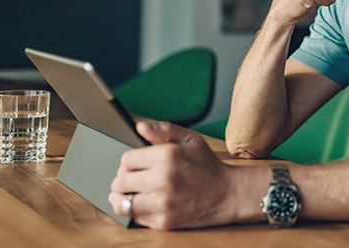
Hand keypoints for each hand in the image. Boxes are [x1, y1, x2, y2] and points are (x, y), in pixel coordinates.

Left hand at [109, 122, 245, 229]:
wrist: (228, 194)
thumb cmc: (208, 165)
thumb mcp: (191, 139)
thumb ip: (164, 129)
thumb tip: (140, 126)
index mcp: (168, 155)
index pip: (126, 159)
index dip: (129, 161)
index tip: (136, 164)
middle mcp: (163, 179)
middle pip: (120, 181)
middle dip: (124, 179)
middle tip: (134, 179)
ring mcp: (162, 202)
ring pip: (121, 202)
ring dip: (123, 197)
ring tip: (132, 193)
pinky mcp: (163, 221)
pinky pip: (134, 218)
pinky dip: (136, 211)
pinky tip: (146, 204)